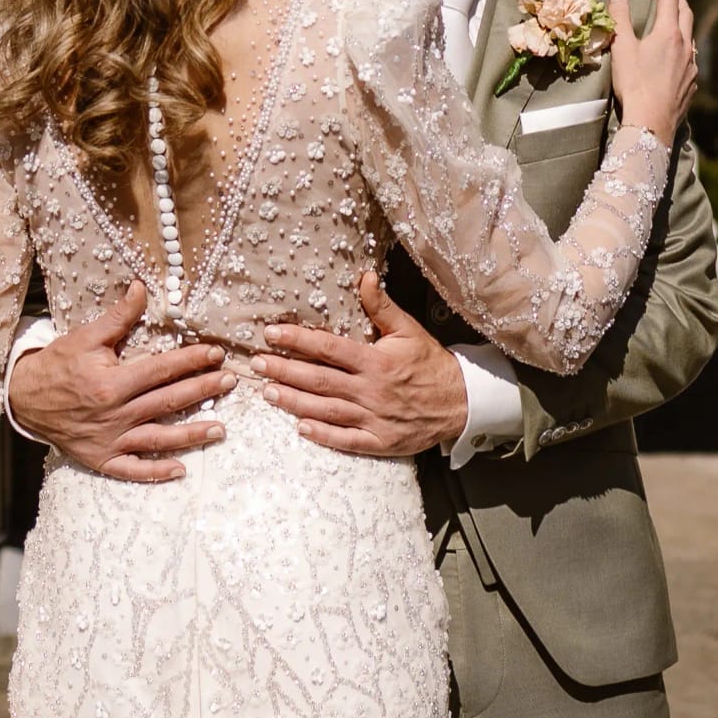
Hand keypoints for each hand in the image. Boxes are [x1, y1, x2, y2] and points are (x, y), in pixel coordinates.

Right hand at [6, 282, 226, 482]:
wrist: (24, 399)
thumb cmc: (58, 365)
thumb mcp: (85, 336)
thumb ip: (118, 317)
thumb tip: (141, 288)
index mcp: (111, 383)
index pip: (161, 370)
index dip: (191, 360)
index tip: (215, 353)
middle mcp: (114, 414)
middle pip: (167, 401)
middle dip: (202, 390)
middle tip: (230, 382)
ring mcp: (109, 440)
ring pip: (159, 438)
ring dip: (192, 434)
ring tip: (221, 429)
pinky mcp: (102, 458)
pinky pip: (133, 469)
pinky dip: (155, 472)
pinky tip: (180, 470)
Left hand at [258, 273, 470, 461]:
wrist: (461, 402)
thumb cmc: (430, 363)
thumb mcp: (409, 329)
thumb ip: (382, 306)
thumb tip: (364, 276)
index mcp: (376, 361)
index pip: (329, 348)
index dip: (297, 339)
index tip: (271, 334)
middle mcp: (371, 390)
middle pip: (319, 380)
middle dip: (284, 370)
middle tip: (255, 363)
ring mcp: (374, 419)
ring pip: (326, 410)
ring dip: (294, 402)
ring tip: (267, 392)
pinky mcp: (380, 441)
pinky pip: (346, 441)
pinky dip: (323, 436)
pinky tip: (300, 428)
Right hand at [609, 0, 697, 146]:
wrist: (652, 124)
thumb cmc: (635, 85)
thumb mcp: (622, 49)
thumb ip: (620, 19)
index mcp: (668, 33)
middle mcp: (685, 46)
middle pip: (686, 12)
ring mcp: (691, 66)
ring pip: (690, 35)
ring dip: (682, 21)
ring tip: (672, 18)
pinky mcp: (691, 83)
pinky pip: (690, 57)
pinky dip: (682, 45)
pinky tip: (675, 54)